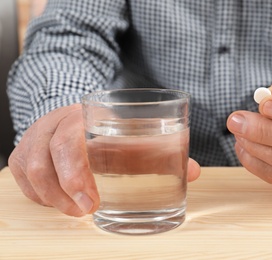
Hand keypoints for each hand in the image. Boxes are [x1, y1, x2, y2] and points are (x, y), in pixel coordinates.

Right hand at [8, 104, 200, 216]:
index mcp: (81, 114)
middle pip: (44, 159)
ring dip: (51, 198)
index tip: (95, 202)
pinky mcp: (23, 152)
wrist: (76, 111)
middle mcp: (53, 123)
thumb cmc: (110, 127)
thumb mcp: (133, 133)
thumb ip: (162, 151)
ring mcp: (34, 137)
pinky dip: (40, 195)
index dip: (77, 173)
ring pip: (30, 171)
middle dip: (64, 192)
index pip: (70, 141)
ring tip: (76, 212)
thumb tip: (195, 171)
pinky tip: (59, 202)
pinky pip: (23, 177)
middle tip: (87, 211)